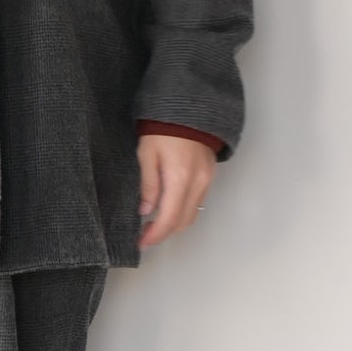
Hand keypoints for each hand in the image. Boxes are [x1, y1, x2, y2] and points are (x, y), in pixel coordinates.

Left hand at [137, 133, 215, 248]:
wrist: (188, 107)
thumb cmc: (162, 128)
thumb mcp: (147, 154)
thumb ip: (148, 185)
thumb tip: (146, 211)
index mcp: (180, 178)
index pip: (169, 218)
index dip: (155, 235)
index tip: (141, 243)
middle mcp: (198, 183)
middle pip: (183, 221)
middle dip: (164, 234)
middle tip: (145, 237)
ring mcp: (207, 180)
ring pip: (192, 214)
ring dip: (174, 224)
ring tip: (154, 226)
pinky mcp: (210, 175)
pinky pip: (198, 202)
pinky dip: (183, 211)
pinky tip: (168, 209)